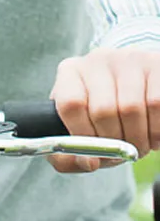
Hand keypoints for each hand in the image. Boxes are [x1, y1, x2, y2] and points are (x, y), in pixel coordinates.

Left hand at [48, 48, 159, 173]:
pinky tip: (154, 136)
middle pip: (103, 110)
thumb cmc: (103, 112)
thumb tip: (87, 162)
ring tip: (140, 146)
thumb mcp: (80, 126)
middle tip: (124, 154)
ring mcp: (127, 59)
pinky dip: (157, 130)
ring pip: (132, 108)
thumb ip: (70, 153)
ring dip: (139, 139)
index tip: (93, 155)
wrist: (136, 84)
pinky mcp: (153, 64)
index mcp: (71, 73)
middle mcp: (97, 60)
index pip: (70, 104)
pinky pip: (157, 103)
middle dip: (116, 144)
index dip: (83, 136)